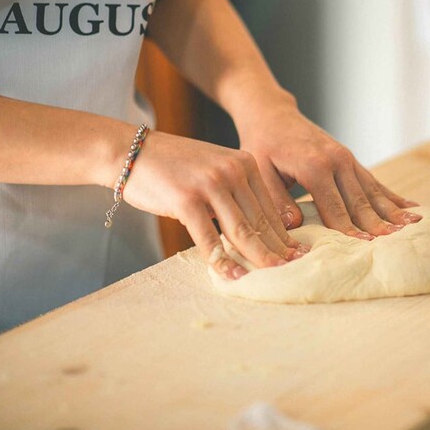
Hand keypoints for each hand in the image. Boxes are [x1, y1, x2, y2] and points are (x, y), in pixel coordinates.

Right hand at [116, 131, 307, 279]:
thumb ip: (236, 193)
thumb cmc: (174, 167)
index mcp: (245, 163)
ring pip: (241, 230)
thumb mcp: (214, 170)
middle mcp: (232, 170)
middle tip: (292, 272)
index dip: (284, 235)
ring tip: (270, 278)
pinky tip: (233, 275)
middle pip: (260, 221)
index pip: (270, 206)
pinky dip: (222, 260)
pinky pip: (209, 237)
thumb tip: (258, 232)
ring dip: (257, 258)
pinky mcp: (186, 200)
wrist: (131, 152)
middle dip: (277, 250)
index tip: (297, 256)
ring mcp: (210, 184)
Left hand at [236, 104, 420, 237]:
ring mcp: (347, 158)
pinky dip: (392, 196)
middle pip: (360, 200)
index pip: (334, 206)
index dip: (347, 229)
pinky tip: (412, 207)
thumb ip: (276, 199)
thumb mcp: (260, 171)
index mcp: (314, 166)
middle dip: (377, 223)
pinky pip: (374, 181)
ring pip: (373, 190)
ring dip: (393, 210)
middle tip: (396, 244)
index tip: (363, 248)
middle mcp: (336, 160)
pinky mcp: (350, 159)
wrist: (272, 115)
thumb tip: (293, 225)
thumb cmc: (263, 145)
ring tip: (413, 227)